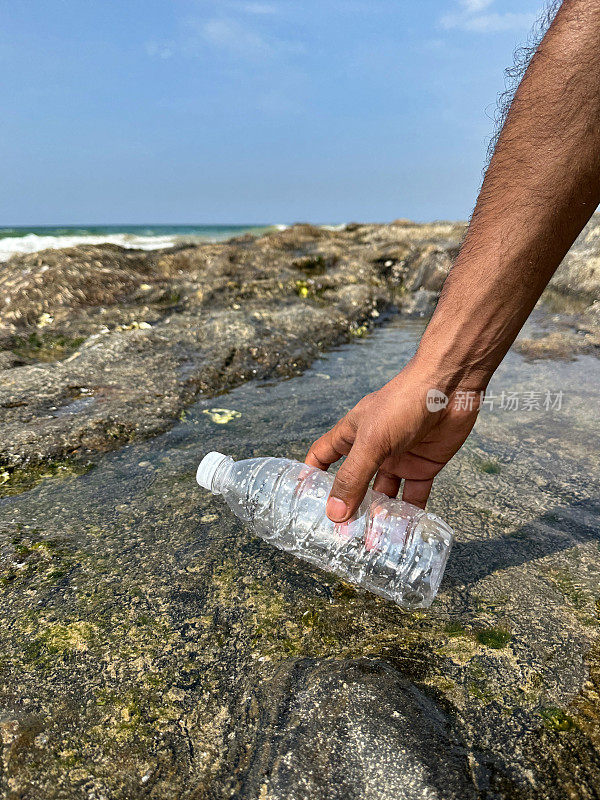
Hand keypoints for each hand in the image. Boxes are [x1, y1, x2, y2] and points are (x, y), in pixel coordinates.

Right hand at [305, 362, 481, 521]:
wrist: (450, 388)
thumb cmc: (403, 403)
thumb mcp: (371, 442)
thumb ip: (353, 478)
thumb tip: (335, 514)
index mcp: (352, 435)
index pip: (322, 457)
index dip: (312, 477)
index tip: (303, 502)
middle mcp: (373, 449)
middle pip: (355, 483)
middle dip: (349, 508)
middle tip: (342, 537)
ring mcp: (398, 458)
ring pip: (384, 494)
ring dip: (380, 517)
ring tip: (373, 545)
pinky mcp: (424, 466)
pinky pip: (414, 495)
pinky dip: (410, 514)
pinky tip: (405, 533)